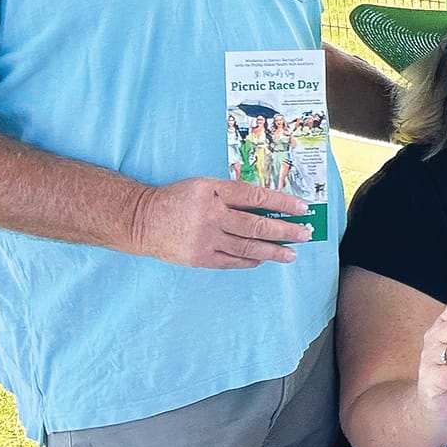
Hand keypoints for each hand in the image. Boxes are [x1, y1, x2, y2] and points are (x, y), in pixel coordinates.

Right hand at [130, 176, 313, 268]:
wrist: (141, 219)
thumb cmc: (177, 199)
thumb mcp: (204, 186)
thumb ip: (232, 193)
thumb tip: (267, 204)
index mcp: (213, 191)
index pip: (256, 197)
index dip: (282, 203)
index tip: (302, 208)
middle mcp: (211, 215)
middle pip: (256, 226)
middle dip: (285, 231)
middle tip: (305, 234)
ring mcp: (205, 239)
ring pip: (248, 247)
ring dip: (274, 251)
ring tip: (292, 253)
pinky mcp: (199, 257)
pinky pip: (233, 261)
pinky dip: (251, 260)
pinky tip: (264, 259)